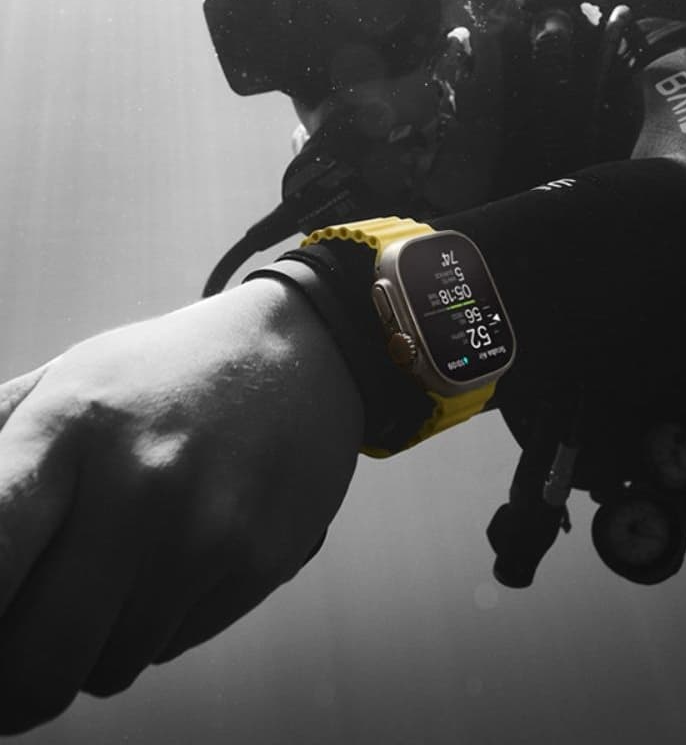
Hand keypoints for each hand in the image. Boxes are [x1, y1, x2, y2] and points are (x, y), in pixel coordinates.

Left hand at [0, 279, 363, 733]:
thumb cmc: (166, 372)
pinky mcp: (260, 561)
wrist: (303, 352)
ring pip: (103, 670)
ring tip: (114, 573)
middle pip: (34, 665)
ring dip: (89, 646)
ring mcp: (209, 530)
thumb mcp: (67, 377)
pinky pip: (168, 647)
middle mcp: (141, 483)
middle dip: (10, 687)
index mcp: (71, 426)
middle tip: (17, 656)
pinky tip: (175, 560)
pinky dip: (153, 627)